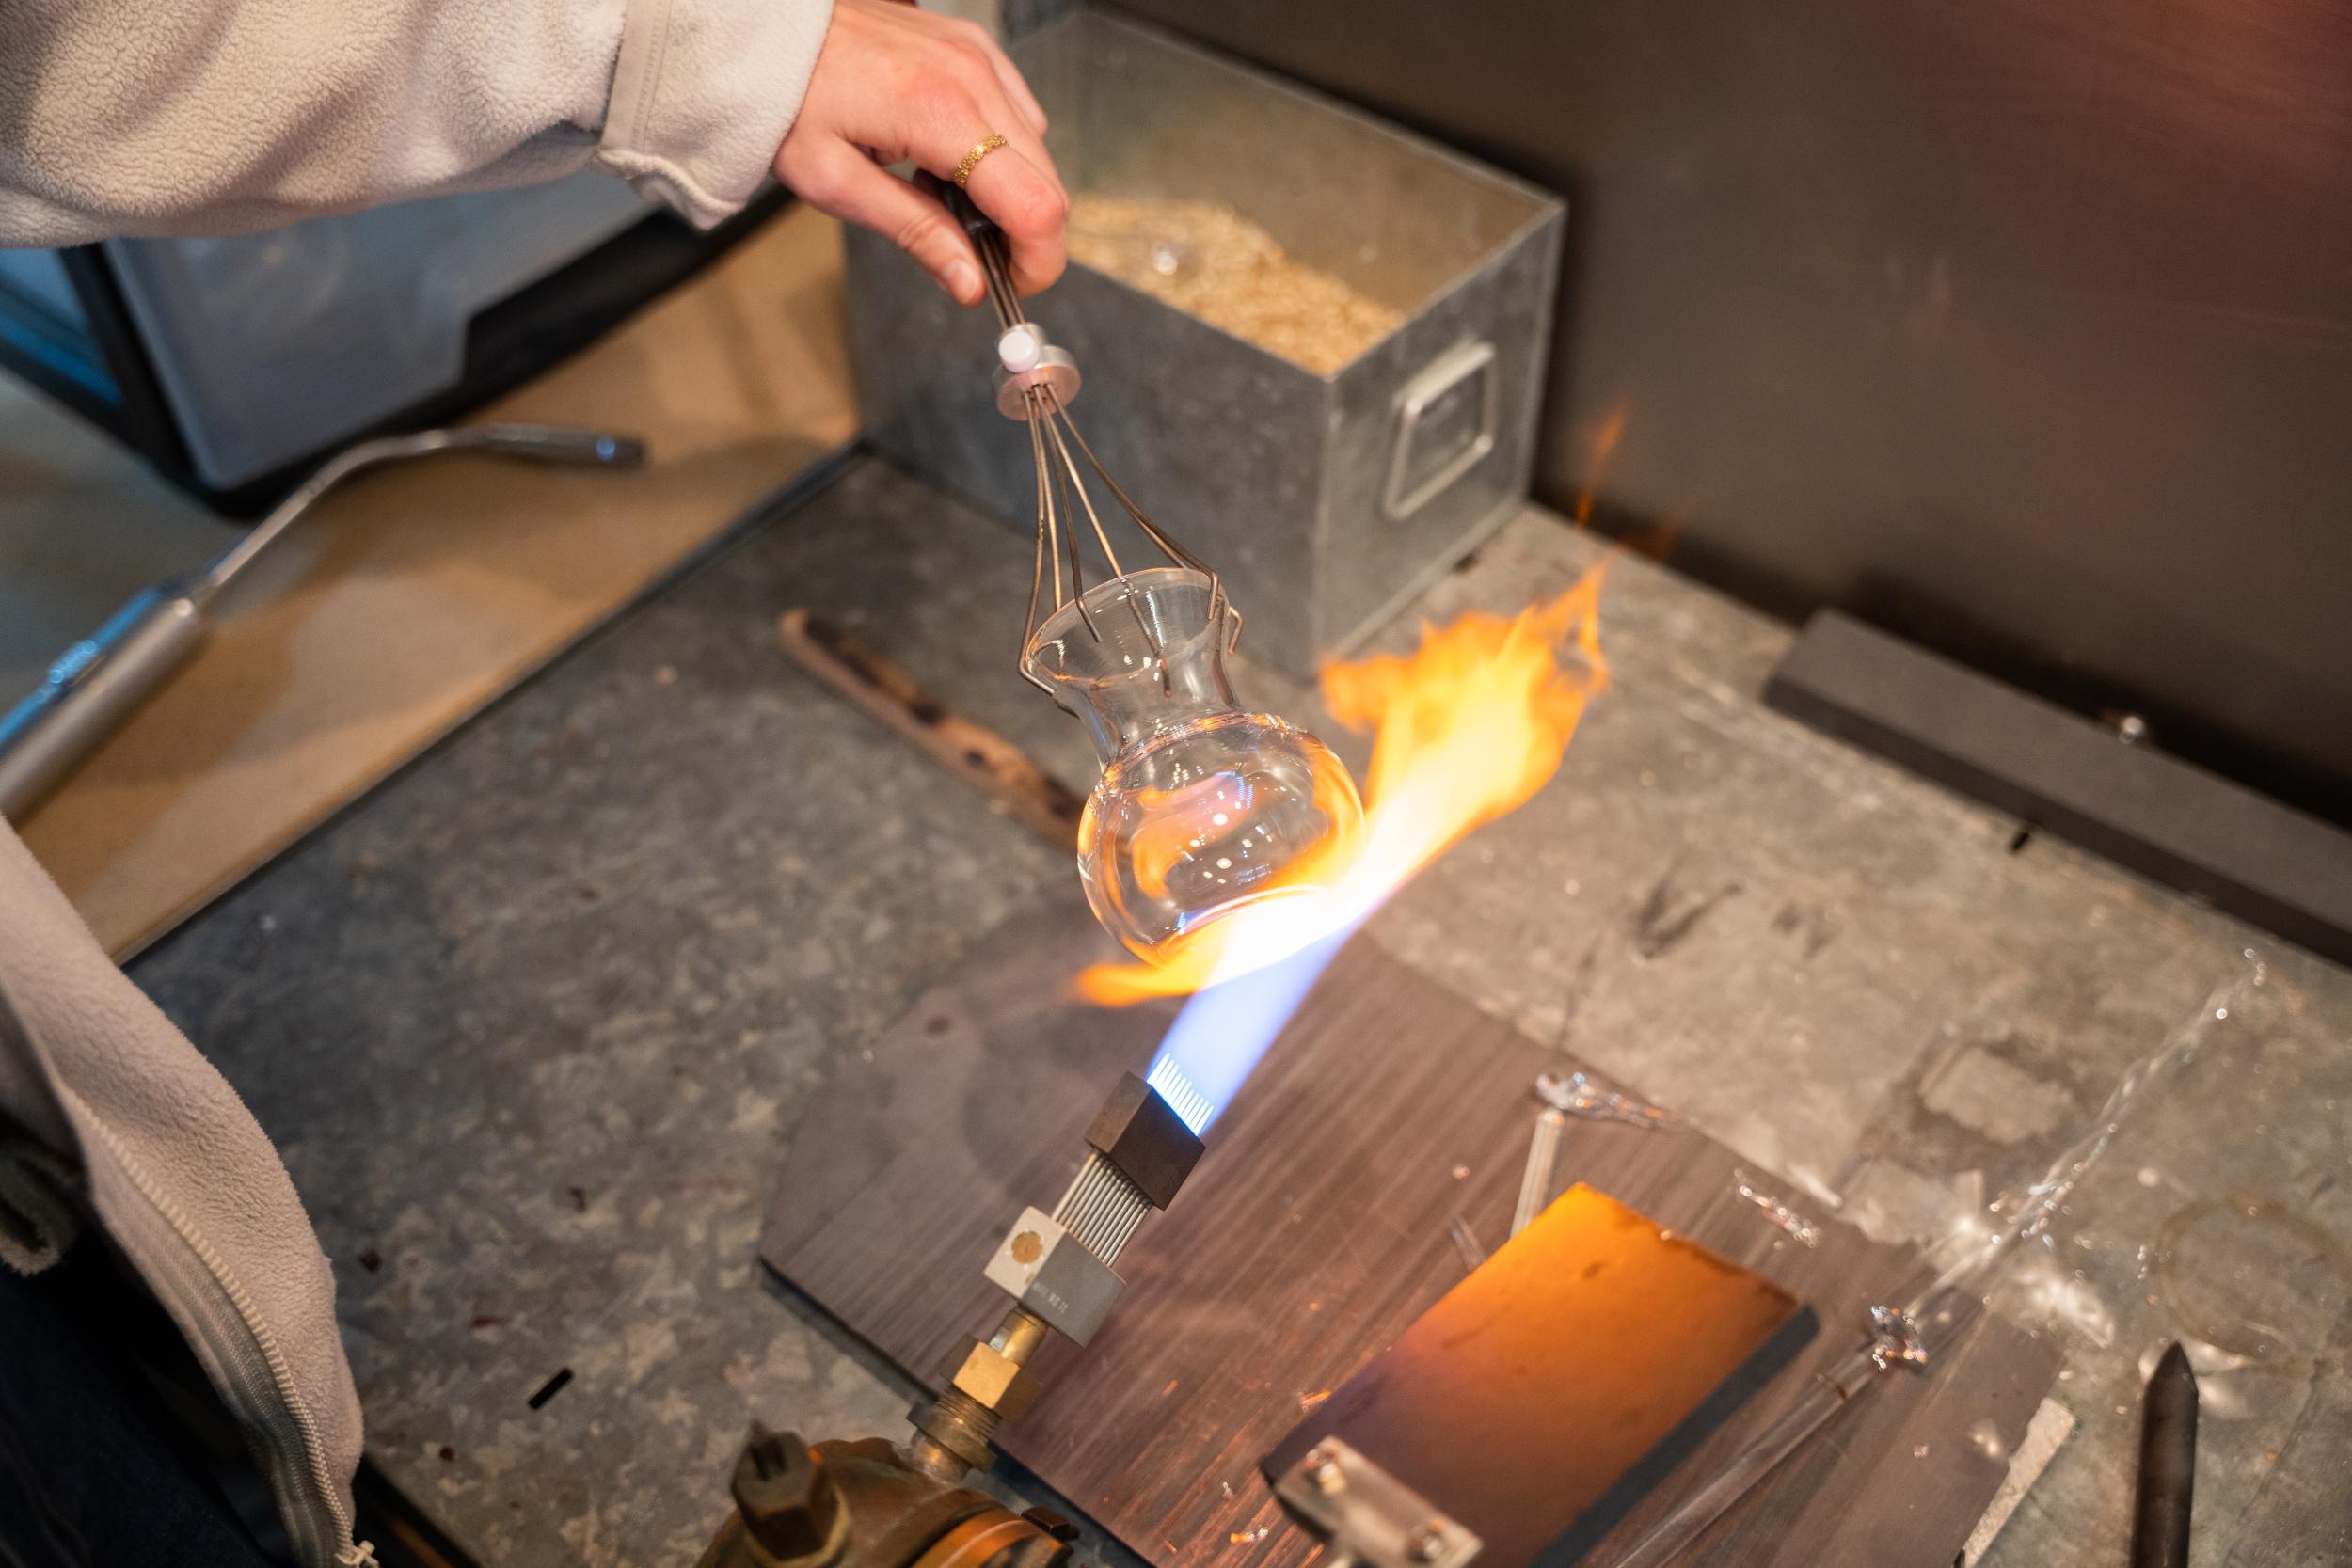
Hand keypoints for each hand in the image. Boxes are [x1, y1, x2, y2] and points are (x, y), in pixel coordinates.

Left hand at [774, 0, 1066, 303]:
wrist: (764, 32)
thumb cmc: (786, 98)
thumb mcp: (836, 182)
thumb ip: (914, 232)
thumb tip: (970, 282)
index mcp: (940, 114)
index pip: (1035, 205)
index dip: (1037, 260)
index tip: (1010, 285)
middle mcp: (972, 77)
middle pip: (1047, 182)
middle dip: (1025, 233)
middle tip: (972, 254)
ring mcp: (978, 56)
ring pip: (1038, 149)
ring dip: (1012, 192)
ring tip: (946, 200)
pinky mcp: (973, 47)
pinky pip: (1018, 113)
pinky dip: (1001, 152)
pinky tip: (951, 160)